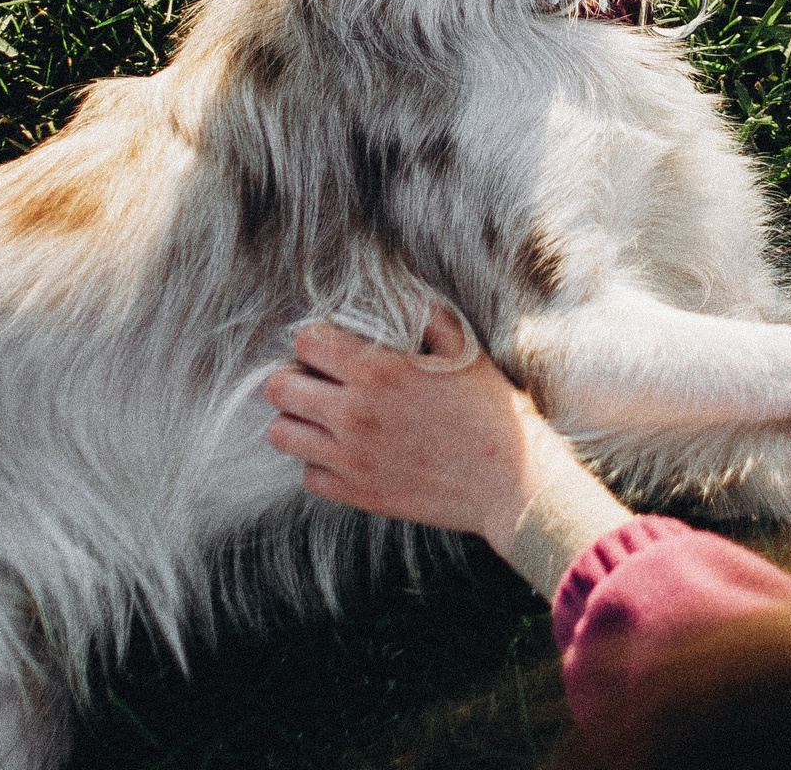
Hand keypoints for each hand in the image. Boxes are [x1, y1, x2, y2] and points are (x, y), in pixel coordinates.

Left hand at [262, 309, 576, 551]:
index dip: (316, 339)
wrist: (511, 482)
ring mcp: (352, 459)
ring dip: (298, 421)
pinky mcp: (358, 495)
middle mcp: (355, 415)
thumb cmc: (491, 409)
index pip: (306, 342)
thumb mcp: (463, 347)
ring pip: (282, 435)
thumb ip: (423, 313)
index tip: (332, 348)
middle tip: (319, 382)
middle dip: (294, 378)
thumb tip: (395, 294)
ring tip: (325, 418)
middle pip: (279, 389)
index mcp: (378, 372)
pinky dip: (320, 463)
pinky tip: (347, 452)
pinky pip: (308, 476)